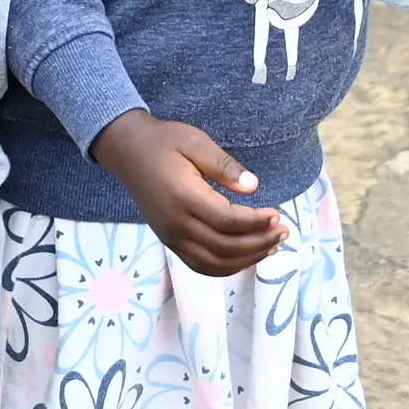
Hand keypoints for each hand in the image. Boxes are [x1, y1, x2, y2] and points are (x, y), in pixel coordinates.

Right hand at [96, 112, 285, 275]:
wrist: (126, 150)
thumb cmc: (164, 141)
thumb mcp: (196, 141)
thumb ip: (225, 165)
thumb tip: (254, 187)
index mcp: (183, 197)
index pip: (228, 221)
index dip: (256, 222)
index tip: (277, 214)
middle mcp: (175, 224)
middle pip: (224, 247)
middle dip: (259, 242)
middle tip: (283, 231)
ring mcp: (170, 236)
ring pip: (214, 263)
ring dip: (246, 259)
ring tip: (271, 247)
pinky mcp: (168, 241)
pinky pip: (200, 265)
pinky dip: (226, 267)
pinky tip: (246, 256)